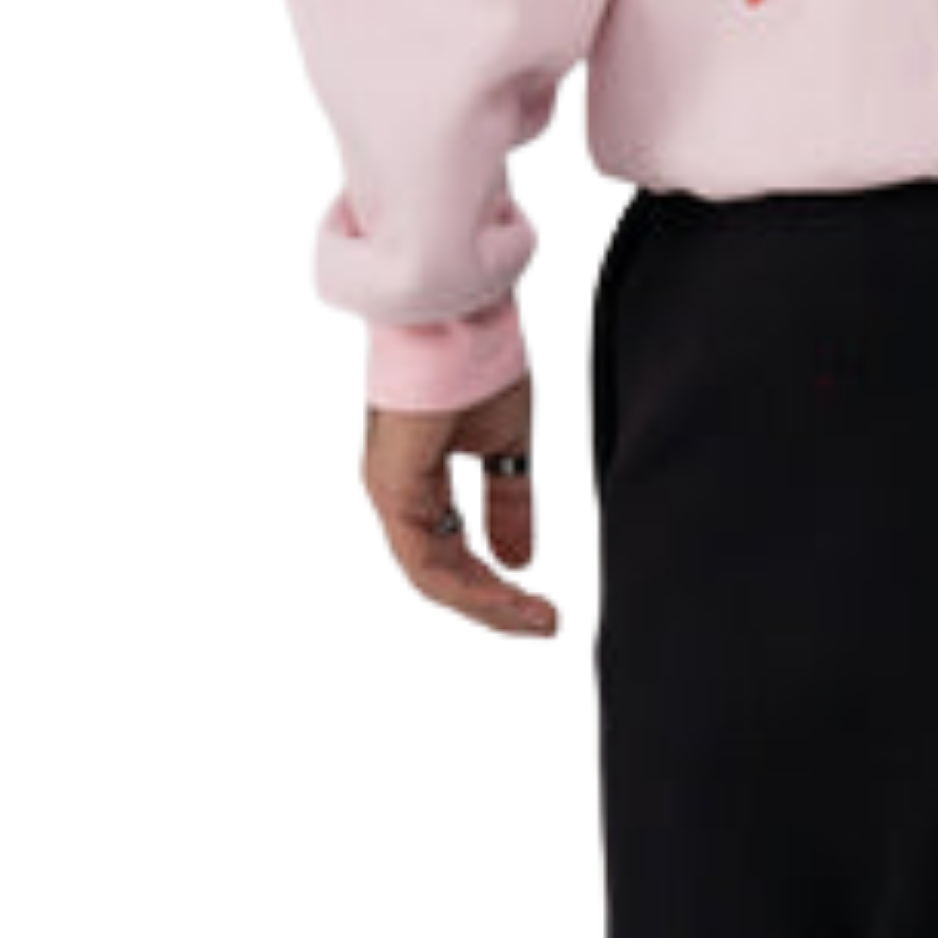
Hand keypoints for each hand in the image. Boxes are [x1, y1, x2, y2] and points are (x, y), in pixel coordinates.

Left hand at [362, 379, 560, 635]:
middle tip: (544, 624)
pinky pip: (426, 560)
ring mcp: (392, 492)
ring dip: (487, 605)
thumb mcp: (507, 447)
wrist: (462, 313)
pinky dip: (469, 586)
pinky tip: (508, 594)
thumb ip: (509, 504)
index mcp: (421, 482)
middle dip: (496, 608)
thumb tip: (519, 561)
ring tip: (535, 619)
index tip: (542, 610)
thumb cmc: (478, 360)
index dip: (497, 590)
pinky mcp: (393, 488)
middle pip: (442, 576)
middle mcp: (400, 493)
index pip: (454, 555)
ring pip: (433, 577)